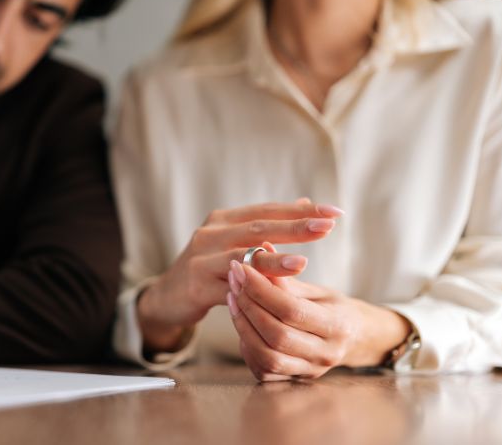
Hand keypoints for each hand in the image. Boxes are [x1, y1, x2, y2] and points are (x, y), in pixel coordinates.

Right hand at [137, 200, 343, 351]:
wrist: (167, 297)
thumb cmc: (208, 269)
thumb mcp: (234, 243)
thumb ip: (266, 226)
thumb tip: (305, 202)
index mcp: (224, 220)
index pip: (268, 210)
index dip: (301, 210)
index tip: (334, 212)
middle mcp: (211, 233)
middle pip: (258, 227)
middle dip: (295, 226)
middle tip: (327, 225)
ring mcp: (201, 258)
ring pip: (242, 256)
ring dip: (273, 259)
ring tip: (303, 261)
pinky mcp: (196, 285)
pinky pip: (229, 286)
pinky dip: (251, 287)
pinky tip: (270, 293)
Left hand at [226, 255, 410, 380]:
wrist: (355, 339)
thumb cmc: (334, 308)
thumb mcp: (317, 290)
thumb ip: (287, 278)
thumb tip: (262, 248)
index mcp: (337, 326)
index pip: (291, 309)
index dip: (262, 289)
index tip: (242, 268)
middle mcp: (325, 354)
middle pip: (277, 335)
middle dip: (249, 305)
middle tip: (233, 281)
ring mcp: (309, 370)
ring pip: (267, 357)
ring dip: (243, 326)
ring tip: (233, 299)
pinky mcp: (294, 379)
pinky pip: (263, 370)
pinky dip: (247, 346)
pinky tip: (242, 322)